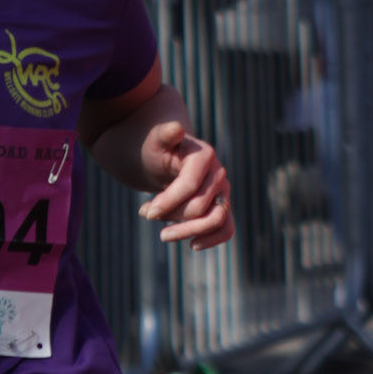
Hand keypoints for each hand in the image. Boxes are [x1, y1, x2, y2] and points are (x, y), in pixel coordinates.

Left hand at [139, 119, 232, 251]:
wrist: (169, 156)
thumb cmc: (159, 149)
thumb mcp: (156, 140)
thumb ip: (164, 134)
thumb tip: (175, 128)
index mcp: (204, 155)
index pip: (189, 186)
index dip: (167, 202)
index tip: (146, 212)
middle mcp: (219, 174)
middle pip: (198, 207)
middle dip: (170, 215)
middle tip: (147, 213)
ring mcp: (223, 192)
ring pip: (215, 221)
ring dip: (188, 232)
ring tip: (163, 235)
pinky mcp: (223, 207)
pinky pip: (226, 229)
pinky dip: (212, 239)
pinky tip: (192, 245)